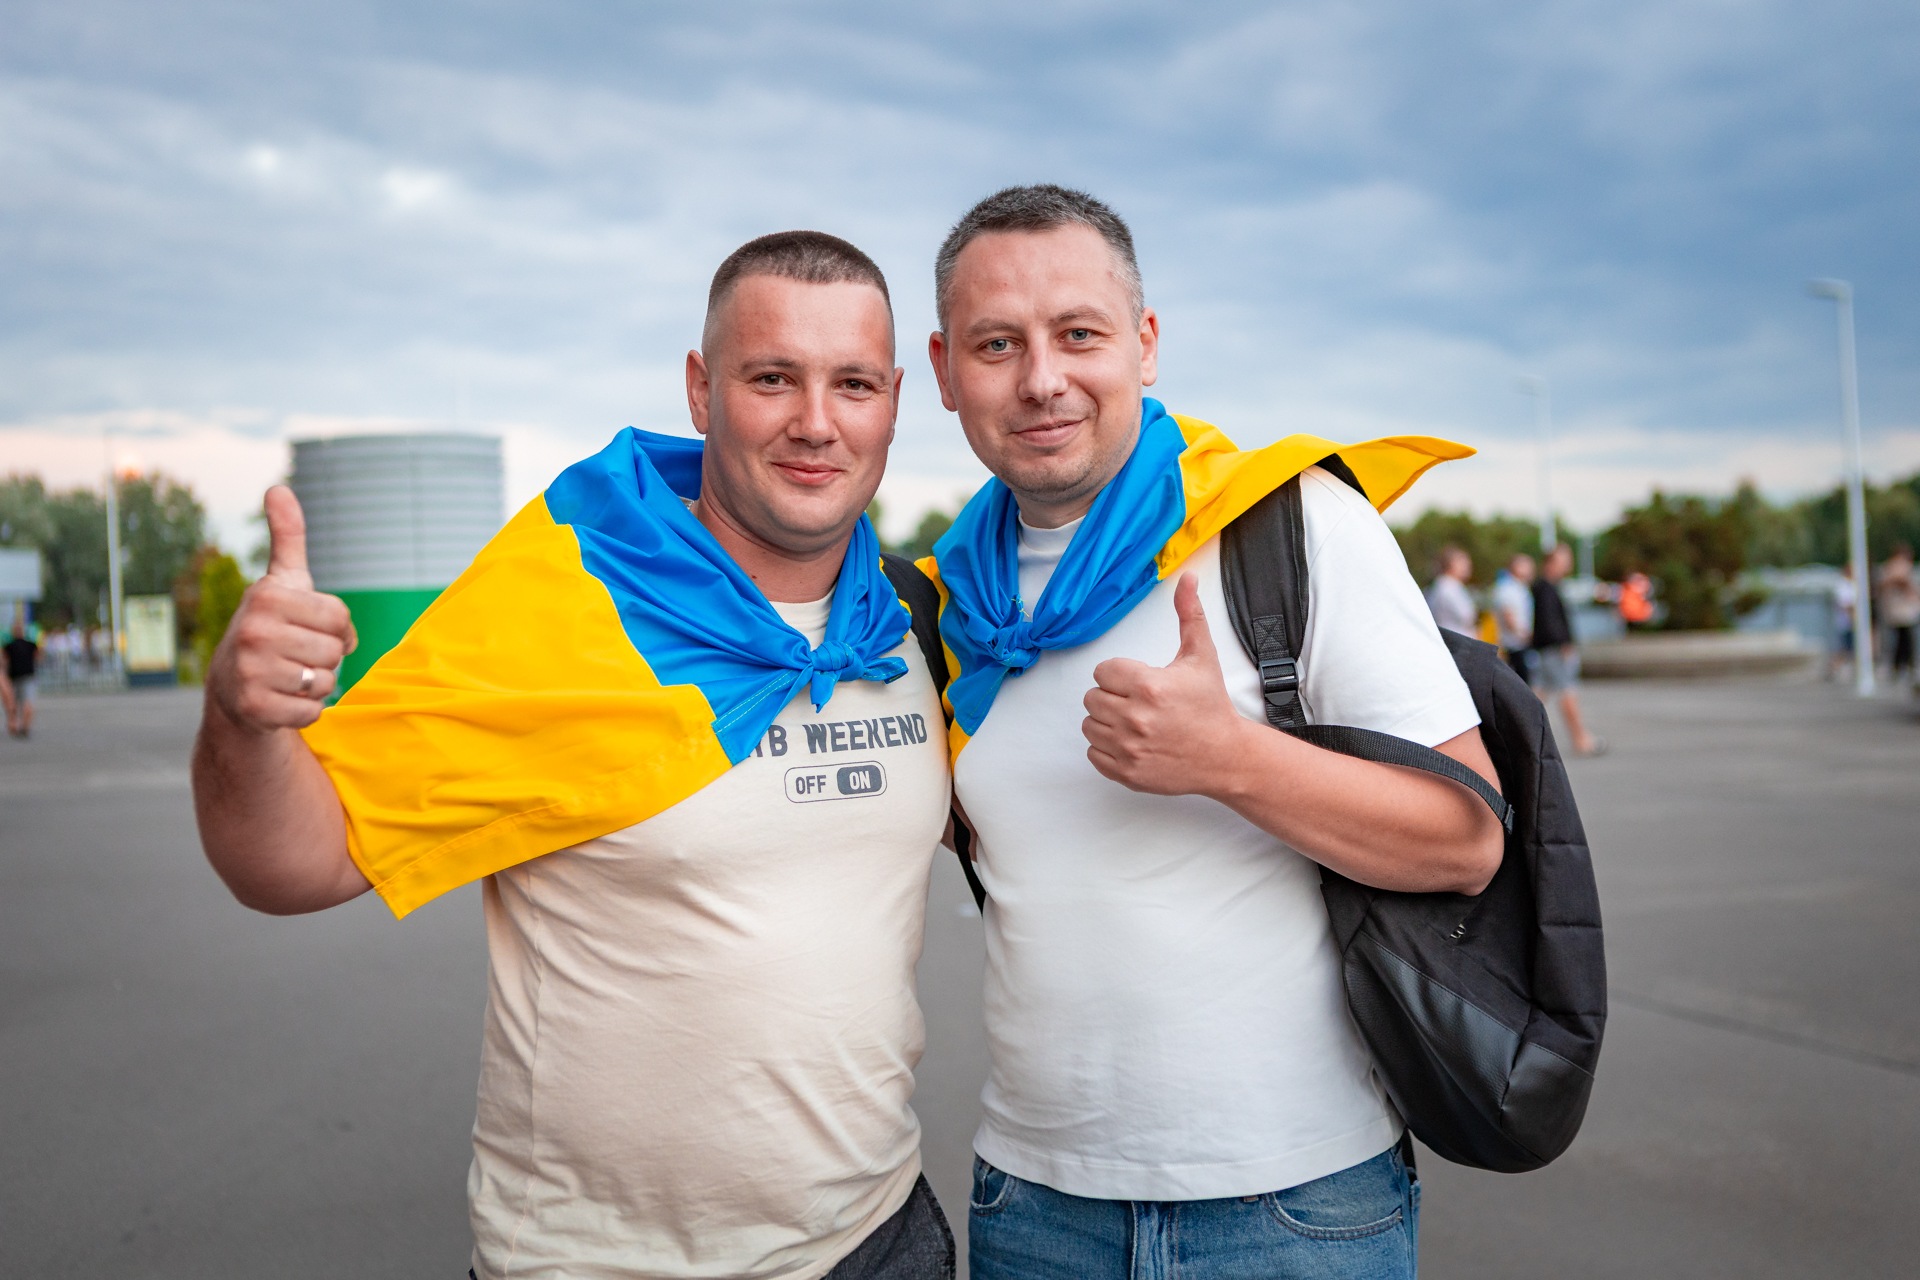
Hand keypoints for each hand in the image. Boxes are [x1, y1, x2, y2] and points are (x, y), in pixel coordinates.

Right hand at [206, 486, 357, 731]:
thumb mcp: (281, 582)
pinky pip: (313, 711)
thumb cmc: (272, 627)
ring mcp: (250, 671)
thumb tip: (278, 488)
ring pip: (326, 682)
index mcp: (266, 596)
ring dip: (316, 684)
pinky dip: (306, 710)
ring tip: (288, 676)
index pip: (339, 616)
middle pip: (335, 651)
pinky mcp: (255, 708)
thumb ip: (288, 537)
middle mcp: (253, 630)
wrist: (233, 688)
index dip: (336, 628)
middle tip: (296, 655)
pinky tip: (282, 699)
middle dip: (326, 657)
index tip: (310, 628)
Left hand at [1082, 573, 1254, 796]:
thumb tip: (1187, 578)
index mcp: (1149, 686)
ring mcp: (1129, 748)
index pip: (1103, 671)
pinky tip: (1131, 741)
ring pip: (1089, 725)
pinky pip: (1093, 754)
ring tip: (1134, 721)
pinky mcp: (1127, 772)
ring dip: (1106, 722)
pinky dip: (1107, 748)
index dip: (1119, 674)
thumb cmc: (1211, 706)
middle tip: (1137, 702)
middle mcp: (1135, 718)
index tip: (1139, 681)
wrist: (1225, 756)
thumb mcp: (1201, 656)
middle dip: (1112, 696)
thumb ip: (1189, 615)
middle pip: (1092, 698)